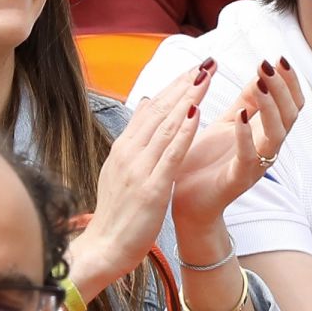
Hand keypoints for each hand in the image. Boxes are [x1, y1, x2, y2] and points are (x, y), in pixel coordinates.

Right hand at [67, 60, 215, 297]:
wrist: (103, 248)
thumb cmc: (117, 213)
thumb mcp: (122, 168)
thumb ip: (136, 136)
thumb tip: (145, 101)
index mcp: (124, 147)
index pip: (153, 108)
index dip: (175, 85)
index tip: (195, 66)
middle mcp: (129, 152)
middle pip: (160, 110)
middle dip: (185, 83)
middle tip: (208, 61)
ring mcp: (139, 169)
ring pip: (166, 126)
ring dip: (188, 99)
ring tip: (206, 77)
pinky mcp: (150, 189)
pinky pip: (169, 156)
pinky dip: (183, 133)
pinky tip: (197, 115)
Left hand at [171, 58, 304, 227]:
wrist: (186, 201)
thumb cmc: (206, 162)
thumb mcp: (227, 123)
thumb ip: (245, 102)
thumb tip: (260, 74)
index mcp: (264, 133)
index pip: (290, 103)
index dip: (289, 81)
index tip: (278, 58)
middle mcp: (266, 148)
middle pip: (291, 115)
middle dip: (283, 88)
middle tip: (269, 66)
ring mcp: (256, 164)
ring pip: (277, 133)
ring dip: (270, 106)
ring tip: (261, 84)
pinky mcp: (238, 179)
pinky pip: (249, 156)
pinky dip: (246, 135)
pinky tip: (240, 116)